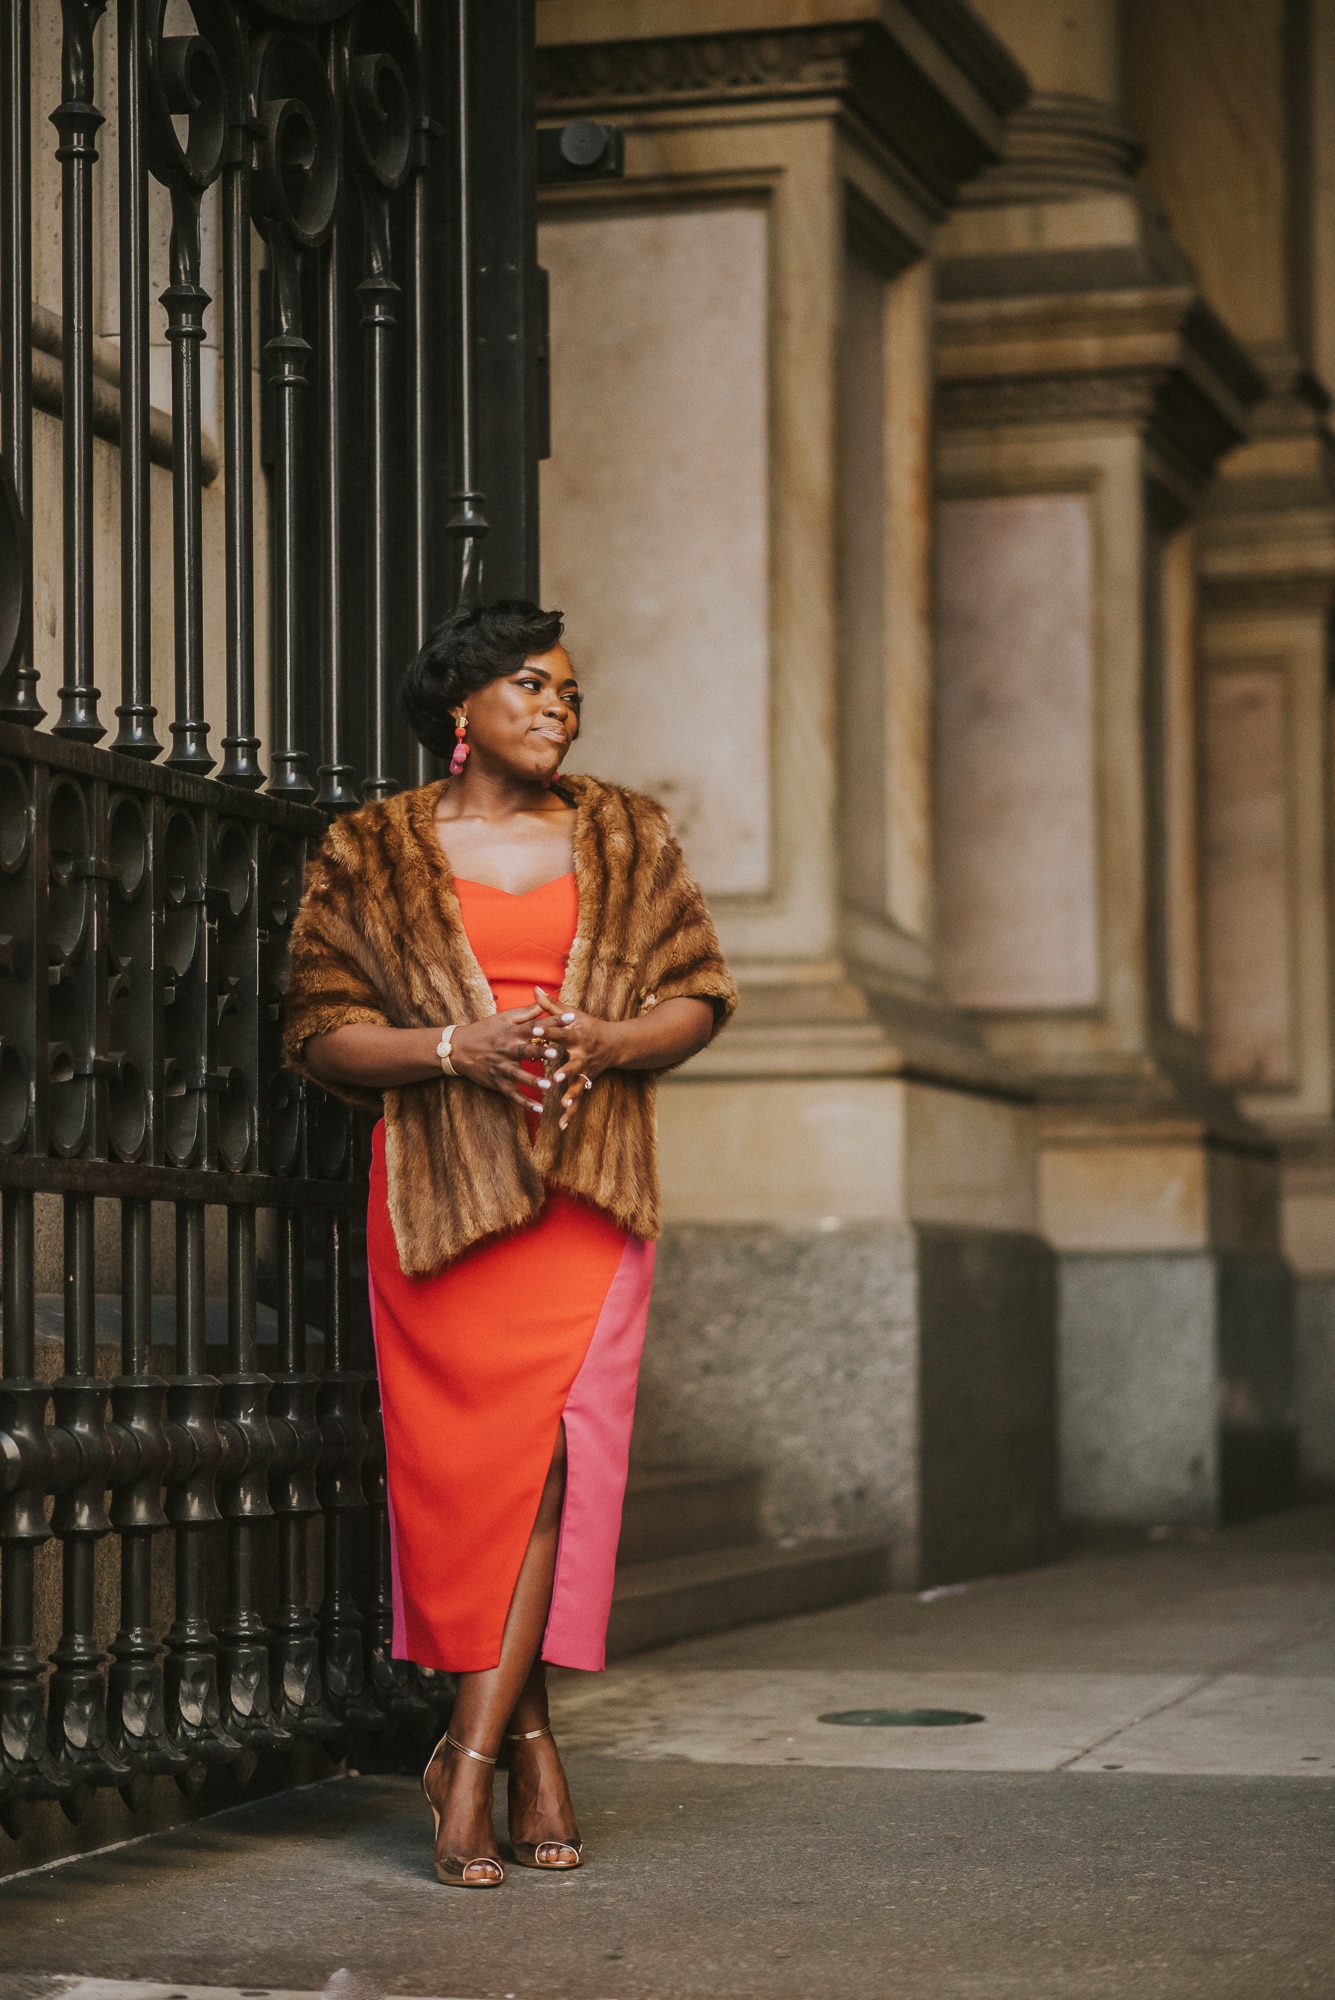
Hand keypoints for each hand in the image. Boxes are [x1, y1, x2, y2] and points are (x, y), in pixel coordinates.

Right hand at [448, 1005, 552, 1111]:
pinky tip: (539, 1108)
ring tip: (548, 1085)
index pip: (535, 1025)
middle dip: (540, 1052)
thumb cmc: (484, 1030)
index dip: (553, 1021)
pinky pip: (512, 1094)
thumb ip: (526, 1012)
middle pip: (525, 1051)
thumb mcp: (503, 1017)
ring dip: (533, 1081)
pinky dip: (524, 1102)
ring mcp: (501, 1068)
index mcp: (511, 1032)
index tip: (571, 1018)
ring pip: (518, 1075)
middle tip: (556, 1053)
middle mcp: (507, 1050)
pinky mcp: (497, 1082)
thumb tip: (544, 1001)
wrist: (458, 1048)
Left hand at [531, 986, 626, 1130]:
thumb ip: (550, 1005)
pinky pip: (578, 1100)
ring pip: (578, 1084)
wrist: (614, 1044)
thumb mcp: (572, 1013)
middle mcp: (582, 1055)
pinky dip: (570, 1113)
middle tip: (555, 1076)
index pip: (560, 1032)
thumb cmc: (588, 1026)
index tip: (534, 1029)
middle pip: (573, 1063)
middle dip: (565, 1069)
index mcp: (576, 1036)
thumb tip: (534, 989)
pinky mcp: (585, 1083)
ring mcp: (585, 1071)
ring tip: (563, 1104)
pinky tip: (561, 1125)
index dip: (547, 1030)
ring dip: (571, 1094)